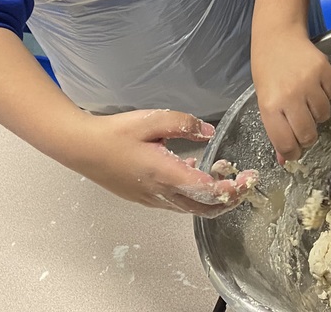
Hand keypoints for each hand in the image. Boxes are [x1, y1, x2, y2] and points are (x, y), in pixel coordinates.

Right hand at [72, 109, 258, 216]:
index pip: (208, 191)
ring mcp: (151, 198)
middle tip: (243, 184)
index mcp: (166, 175)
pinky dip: (194, 194)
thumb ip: (185, 124)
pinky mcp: (144, 197)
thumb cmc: (115, 133)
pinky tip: (195, 172)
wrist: (82, 147)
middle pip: (203, 209)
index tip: (248, 178)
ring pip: (190, 208)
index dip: (232, 189)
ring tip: (224, 176)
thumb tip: (208, 132)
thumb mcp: (153, 120)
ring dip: (212, 198)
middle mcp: (160, 193)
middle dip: (229, 200)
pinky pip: (177, 202)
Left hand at [253, 29, 330, 163]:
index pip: (286, 143)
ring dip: (318, 113)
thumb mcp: (265, 100)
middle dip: (307, 137)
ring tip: (307, 100)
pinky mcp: (325, 70)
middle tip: (303, 127)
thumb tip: (285, 160)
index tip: (294, 151)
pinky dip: (328, 95)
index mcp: (270, 105)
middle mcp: (290, 96)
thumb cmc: (267, 71)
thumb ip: (275, 129)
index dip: (292, 152)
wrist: (278, 37)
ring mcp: (309, 82)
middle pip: (308, 134)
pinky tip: (316, 86)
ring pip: (324, 116)